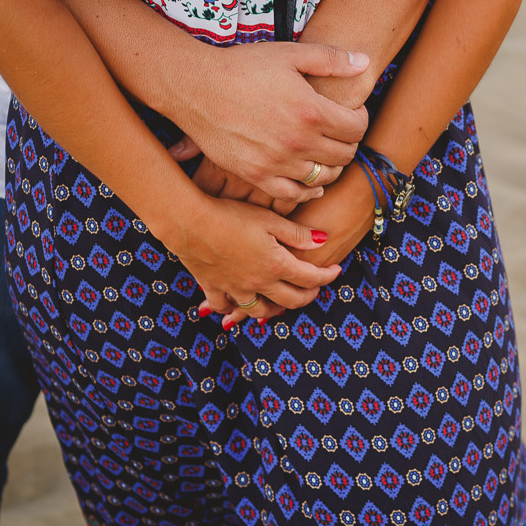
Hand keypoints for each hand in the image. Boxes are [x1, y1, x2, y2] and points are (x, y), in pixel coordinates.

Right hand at [163, 41, 370, 203]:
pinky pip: (293, 194)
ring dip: (331, 166)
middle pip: (344, 155)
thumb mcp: (290, 54)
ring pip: (323, 177)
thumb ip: (331, 59)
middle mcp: (298, 142)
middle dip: (349, 142)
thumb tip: (365, 62)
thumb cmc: (243, 66)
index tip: (352, 113)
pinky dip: (307, 190)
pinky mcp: (256, 175)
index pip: (357, 128)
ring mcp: (277, 162)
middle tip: (340, 132)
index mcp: (311, 111)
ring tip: (325, 152)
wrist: (195, 86)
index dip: (360, 119)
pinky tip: (311, 181)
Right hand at [218, 163, 376, 327]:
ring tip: (282, 305)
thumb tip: (323, 239)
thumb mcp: (270, 219)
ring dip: (275, 310)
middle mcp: (259, 283)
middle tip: (315, 289)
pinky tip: (236, 307)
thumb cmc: (231, 214)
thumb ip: (297, 234)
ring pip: (261, 311)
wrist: (189, 222)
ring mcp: (235, 288)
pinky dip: (233, 309)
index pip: (311, 278)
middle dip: (308, 296)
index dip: (327, 276)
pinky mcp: (214, 287)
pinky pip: (226, 305)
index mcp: (277, 265)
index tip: (336, 271)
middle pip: (291, 300)